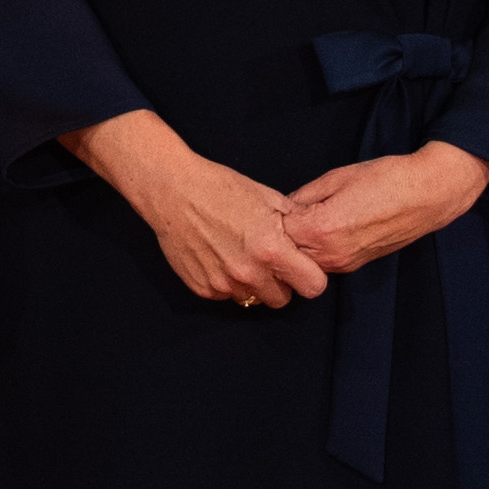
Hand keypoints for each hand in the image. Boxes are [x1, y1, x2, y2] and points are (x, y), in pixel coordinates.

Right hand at [64, 108, 328, 308]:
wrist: (172, 190)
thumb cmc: (221, 188)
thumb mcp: (268, 197)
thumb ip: (295, 223)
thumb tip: (316, 238)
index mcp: (271, 249)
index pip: (313, 287)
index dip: (310, 276)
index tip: (301, 267)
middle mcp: (249, 273)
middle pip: (283, 300)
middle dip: (280, 283)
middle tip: (267, 260)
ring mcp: (223, 284)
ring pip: (253, 299)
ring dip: (252, 284)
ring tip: (239, 255)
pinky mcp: (202, 288)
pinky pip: (225, 295)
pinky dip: (226, 282)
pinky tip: (217, 256)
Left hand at [283, 143, 488, 274]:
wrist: (427, 195)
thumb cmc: (384, 179)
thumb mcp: (335, 178)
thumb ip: (304, 196)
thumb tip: (283, 206)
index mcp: (321, 228)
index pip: (276, 231)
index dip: (271, 217)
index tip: (271, 205)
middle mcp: (330, 253)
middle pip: (287, 251)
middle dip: (280, 234)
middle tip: (280, 214)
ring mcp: (344, 263)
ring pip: (304, 261)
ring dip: (297, 245)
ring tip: (301, 220)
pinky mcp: (355, 265)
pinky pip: (323, 262)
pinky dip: (314, 249)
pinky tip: (319, 229)